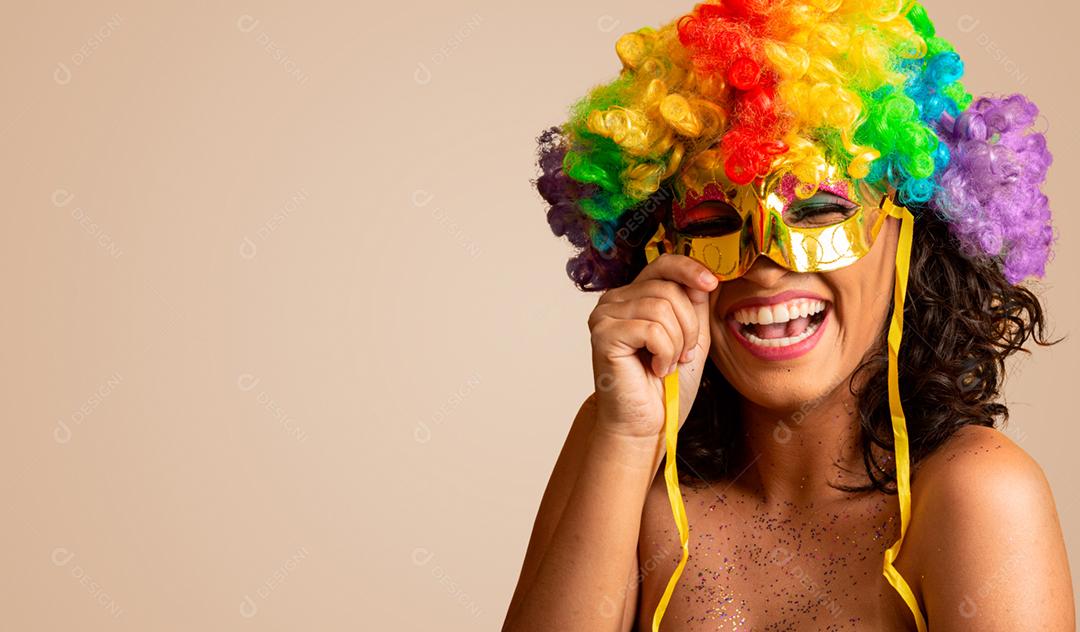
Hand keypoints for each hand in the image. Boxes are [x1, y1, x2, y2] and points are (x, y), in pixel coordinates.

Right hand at [588, 253, 718, 439]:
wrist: (645, 424)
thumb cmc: (665, 385)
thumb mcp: (692, 337)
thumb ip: (696, 304)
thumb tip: (709, 274)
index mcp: (634, 296)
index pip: (663, 264)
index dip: (690, 269)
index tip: (711, 284)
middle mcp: (614, 300)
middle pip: (668, 289)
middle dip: (689, 326)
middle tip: (684, 354)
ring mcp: (605, 315)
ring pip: (661, 307)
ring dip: (677, 342)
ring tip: (668, 364)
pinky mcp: (603, 333)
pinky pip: (651, 329)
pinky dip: (664, 353)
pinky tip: (656, 369)